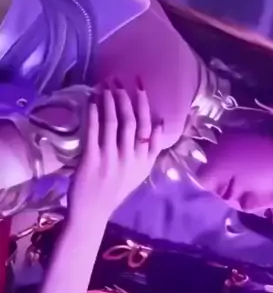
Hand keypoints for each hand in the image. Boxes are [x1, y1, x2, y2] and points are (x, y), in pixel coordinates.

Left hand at [69, 87, 163, 222]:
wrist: (93, 212)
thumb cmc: (116, 190)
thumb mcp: (141, 171)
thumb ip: (152, 149)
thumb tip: (160, 122)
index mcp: (144, 161)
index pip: (149, 128)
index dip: (145, 105)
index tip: (140, 87)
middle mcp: (131, 158)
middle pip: (132, 122)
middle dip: (127, 98)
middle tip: (121, 80)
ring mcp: (111, 159)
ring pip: (114, 124)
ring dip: (110, 102)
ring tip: (106, 86)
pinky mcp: (92, 160)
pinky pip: (95, 132)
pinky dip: (94, 115)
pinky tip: (92, 102)